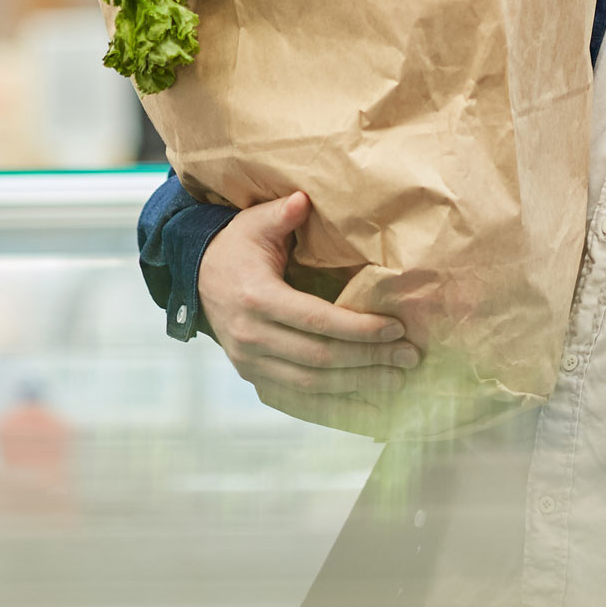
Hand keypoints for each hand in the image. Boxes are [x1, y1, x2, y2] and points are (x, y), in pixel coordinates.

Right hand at [198, 192, 419, 398]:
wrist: (196, 280)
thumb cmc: (235, 248)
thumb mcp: (253, 224)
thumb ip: (280, 214)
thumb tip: (303, 200)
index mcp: (257, 298)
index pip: (316, 320)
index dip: (358, 328)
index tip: (396, 328)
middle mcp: (252, 337)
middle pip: (320, 358)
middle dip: (369, 360)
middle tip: (410, 357)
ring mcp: (251, 363)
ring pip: (312, 384)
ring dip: (358, 385)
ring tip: (398, 380)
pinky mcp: (254, 377)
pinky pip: (299, 399)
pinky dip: (335, 407)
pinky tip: (367, 407)